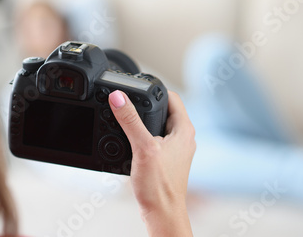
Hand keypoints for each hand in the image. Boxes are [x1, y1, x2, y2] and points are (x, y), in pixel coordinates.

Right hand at [109, 90, 195, 236]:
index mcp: (184, 130)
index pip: (172, 97)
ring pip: (158, 125)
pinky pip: (154, 139)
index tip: (137, 88)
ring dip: (142, 122)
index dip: (155, 89)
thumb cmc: (160, 187)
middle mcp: (183, 138)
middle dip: (145, 106)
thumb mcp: (142, 148)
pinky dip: (142, 136)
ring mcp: (176, 149)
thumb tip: (118, 97)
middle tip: (128, 105)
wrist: (162, 214)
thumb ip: (129, 121)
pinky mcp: (167, 159)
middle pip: (163, 110)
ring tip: (126, 123)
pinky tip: (130, 143)